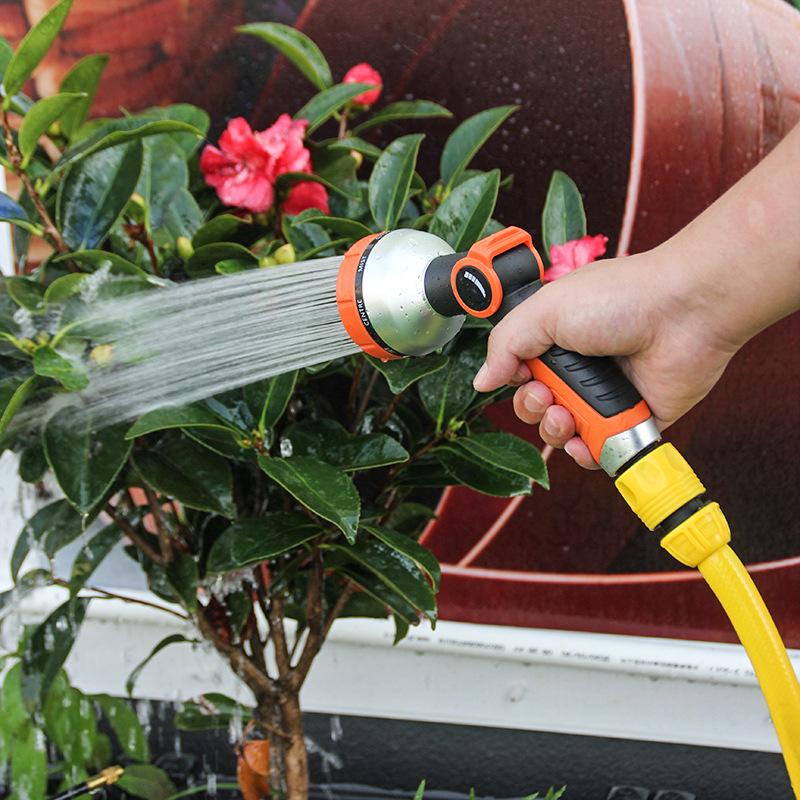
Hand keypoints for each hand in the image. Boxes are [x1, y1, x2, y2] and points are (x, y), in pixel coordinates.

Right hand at [472, 245, 740, 468]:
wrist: (683, 312)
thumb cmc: (620, 298)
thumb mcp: (545, 309)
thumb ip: (505, 344)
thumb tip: (481, 381)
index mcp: (558, 339)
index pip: (521, 372)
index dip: (515, 381)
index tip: (521, 375)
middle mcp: (581, 369)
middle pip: (537, 407)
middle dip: (531, 407)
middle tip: (545, 394)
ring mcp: (606, 397)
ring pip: (563, 433)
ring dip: (554, 430)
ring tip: (565, 414)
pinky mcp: (633, 421)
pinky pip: (599, 451)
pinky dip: (585, 453)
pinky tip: (582, 440)